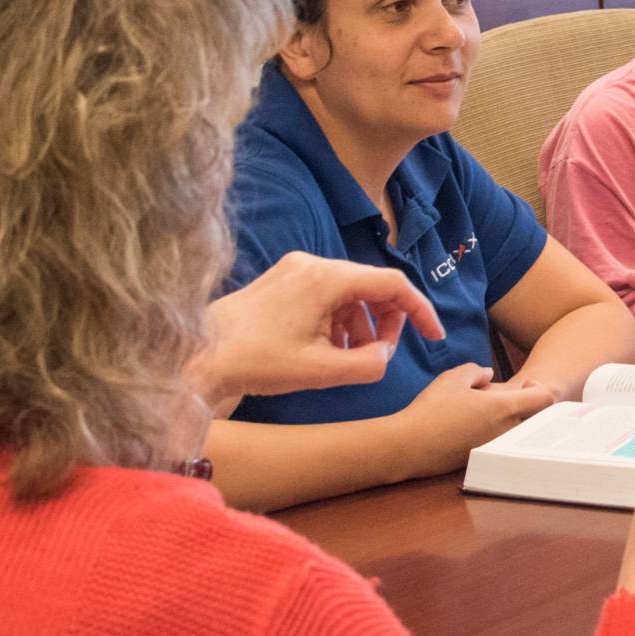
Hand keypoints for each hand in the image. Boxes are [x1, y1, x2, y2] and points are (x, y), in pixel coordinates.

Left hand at [196, 252, 442, 407]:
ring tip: (350, 359)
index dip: (420, 310)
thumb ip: (369, 363)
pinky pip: (325, 294)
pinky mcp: (281, 280)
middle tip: (385, 352)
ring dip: (360, 323)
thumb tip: (384, 352)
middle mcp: (313, 264)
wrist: (200, 356)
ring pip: (348, 291)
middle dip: (386, 319)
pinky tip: (327, 349)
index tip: (434, 335)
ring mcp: (295, 269)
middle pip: (370, 284)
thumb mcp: (323, 371)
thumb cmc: (257, 361)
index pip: (392, 284)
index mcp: (327, 279)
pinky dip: (337, 319)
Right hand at [389, 362, 556, 472]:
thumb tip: (487, 374)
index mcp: (505, 409)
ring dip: (511, 420)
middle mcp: (506, 431)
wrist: (410, 445)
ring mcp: (496, 448)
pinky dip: (495, 433)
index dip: (538, 389)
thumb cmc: (432, 409)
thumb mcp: (453, 377)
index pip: (544, 399)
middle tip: (505, 397)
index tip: (524, 384)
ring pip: (517, 432)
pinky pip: (500, 444)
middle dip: (526, 406)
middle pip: (535, 418)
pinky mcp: (483, 459)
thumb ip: (476, 370)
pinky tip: (473, 426)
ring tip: (487, 410)